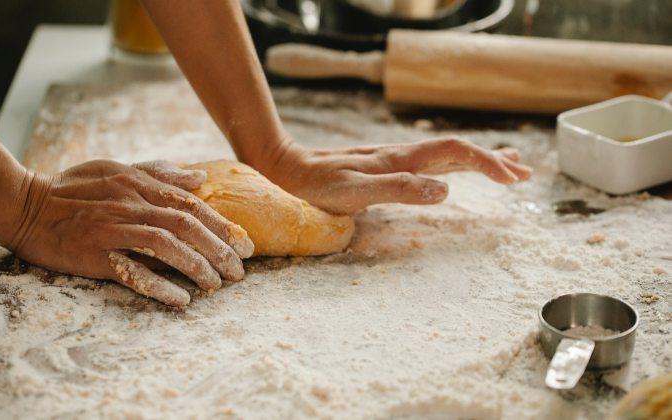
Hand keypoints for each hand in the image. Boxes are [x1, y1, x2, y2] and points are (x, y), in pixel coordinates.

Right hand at [4, 160, 253, 306]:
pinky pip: (132, 271)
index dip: (223, 226)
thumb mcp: (116, 169)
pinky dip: (159, 285)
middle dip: (220, 250)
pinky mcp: (95, 254)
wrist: (24, 204)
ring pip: (166, 246)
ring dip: (197, 267)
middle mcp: (131, 205)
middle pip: (187, 226)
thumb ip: (158, 174)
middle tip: (239, 272)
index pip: (192, 205)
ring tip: (217, 286)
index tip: (245, 245)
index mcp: (139, 185)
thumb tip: (198, 178)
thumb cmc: (72, 188)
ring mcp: (113, 230)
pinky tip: (181, 299)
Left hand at [256, 137, 532, 213]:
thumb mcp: (356, 193)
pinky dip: (455, 164)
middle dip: (494, 161)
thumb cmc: (318, 186)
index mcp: (402, 159)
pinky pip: (430, 162)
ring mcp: (396, 159)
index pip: (456, 153)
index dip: (488, 163)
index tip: (514, 180)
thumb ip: (399, 190)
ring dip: (480, 160)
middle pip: (459, 150)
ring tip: (508, 167)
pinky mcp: (386, 166)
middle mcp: (403, 155)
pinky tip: (455, 170)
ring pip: (447, 154)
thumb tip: (446, 190)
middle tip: (525, 173)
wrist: (290, 168)